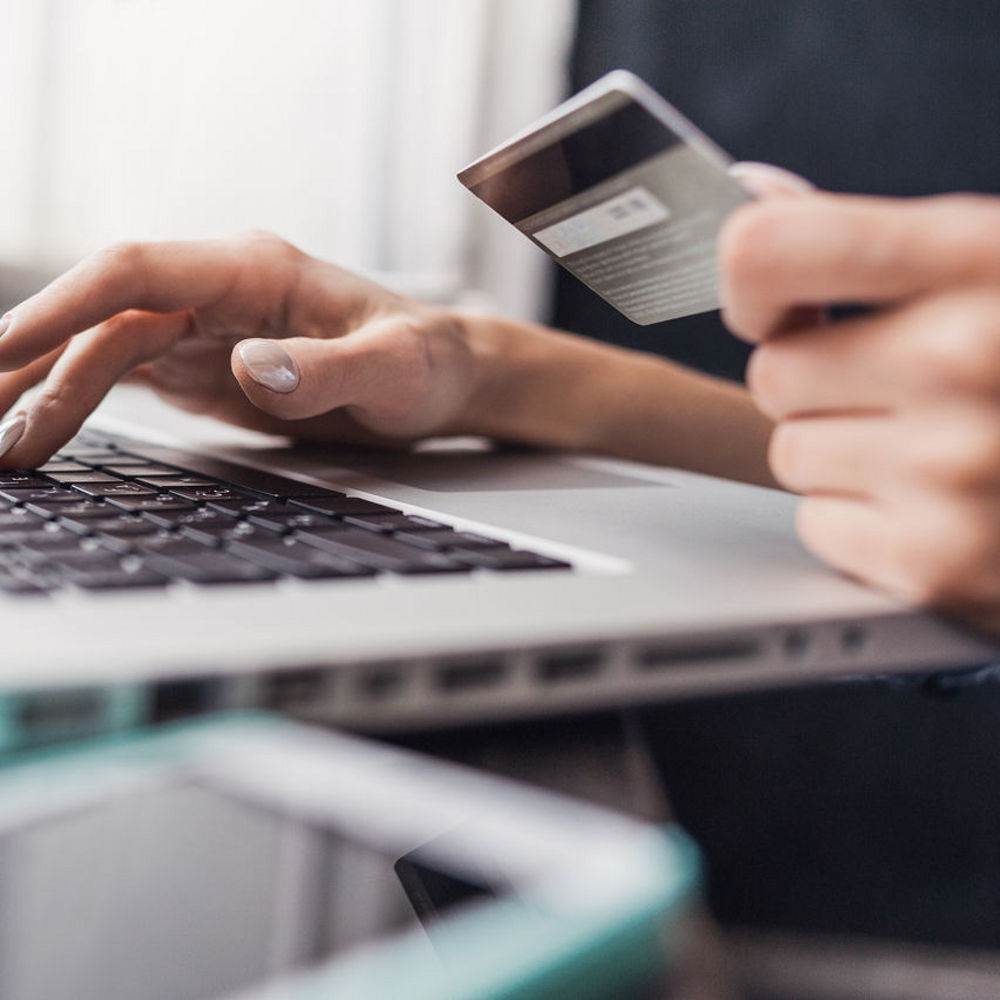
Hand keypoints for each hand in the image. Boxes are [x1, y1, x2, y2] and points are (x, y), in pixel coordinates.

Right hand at [0, 232, 488, 466]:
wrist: (441, 380)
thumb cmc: (427, 363)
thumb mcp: (395, 370)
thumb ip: (327, 369)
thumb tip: (245, 366)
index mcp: (256, 271)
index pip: (137, 271)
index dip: (65, 304)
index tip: (4, 345)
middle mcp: (218, 293)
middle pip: (102, 317)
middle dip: (31, 362)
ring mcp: (207, 331)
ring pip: (101, 351)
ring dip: (43, 392)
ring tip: (1, 448)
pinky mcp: (205, 369)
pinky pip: (124, 377)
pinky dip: (75, 402)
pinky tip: (38, 429)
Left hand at [720, 179, 999, 630]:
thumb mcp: (995, 266)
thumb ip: (871, 237)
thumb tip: (750, 192)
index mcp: (985, 259)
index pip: (769, 249)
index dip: (749, 282)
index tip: (770, 304)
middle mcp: (968, 357)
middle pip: (773, 371)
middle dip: (823, 384)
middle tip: (908, 388)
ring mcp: (954, 467)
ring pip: (790, 454)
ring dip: (843, 455)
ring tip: (938, 447)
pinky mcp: (937, 560)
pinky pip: (816, 524)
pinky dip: (862, 522)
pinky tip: (939, 506)